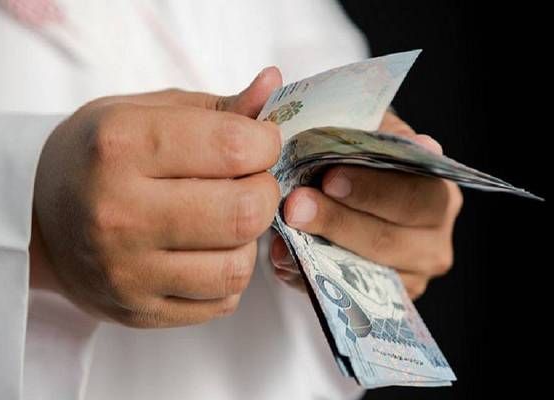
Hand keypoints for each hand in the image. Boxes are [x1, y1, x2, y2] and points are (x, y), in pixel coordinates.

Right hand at [32, 68, 282, 326]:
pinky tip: (205, 252)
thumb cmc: (96, 157)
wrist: (37, 220)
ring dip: (247, 239)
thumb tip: (273, 84)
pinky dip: (227, 274)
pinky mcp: (137, 310)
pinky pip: (221, 301)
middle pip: (243, 212)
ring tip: (225, 219)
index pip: (232, 147)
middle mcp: (118, 212)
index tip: (258, 142)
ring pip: (237, 267)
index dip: (265, 142)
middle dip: (264, 191)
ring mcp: (126, 270)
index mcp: (119, 146)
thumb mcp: (143, 112)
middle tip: (248, 182)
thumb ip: (215, 106)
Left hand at [270, 111, 462, 299]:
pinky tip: (282, 259)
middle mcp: (431, 228)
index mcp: (433, 179)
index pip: (414, 188)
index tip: (329, 177)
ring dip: (321, 251)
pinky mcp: (382, 297)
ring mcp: (410, 268)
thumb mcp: (342, 124)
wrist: (342, 183)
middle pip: (391, 236)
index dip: (373, 187)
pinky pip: (345, 295)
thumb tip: (270, 81)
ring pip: (367, 270)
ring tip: (281, 235)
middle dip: (339, 221)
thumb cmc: (347, 149)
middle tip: (294, 206)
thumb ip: (308, 109)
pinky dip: (311, 278)